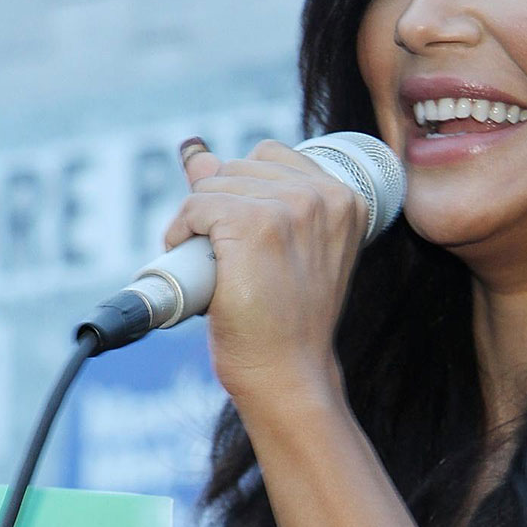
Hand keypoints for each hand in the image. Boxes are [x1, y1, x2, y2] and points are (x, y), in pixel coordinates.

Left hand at [165, 138, 366, 410]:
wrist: (288, 373)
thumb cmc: (286, 322)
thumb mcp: (280, 248)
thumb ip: (245, 194)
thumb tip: (195, 152)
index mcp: (344, 199)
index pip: (270, 155)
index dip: (242, 192)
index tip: (244, 239)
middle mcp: (322, 196)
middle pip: (237, 167)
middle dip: (219, 206)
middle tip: (229, 259)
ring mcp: (289, 207)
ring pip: (213, 185)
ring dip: (198, 221)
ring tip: (215, 264)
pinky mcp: (252, 223)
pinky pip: (196, 205)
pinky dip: (181, 232)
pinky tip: (193, 259)